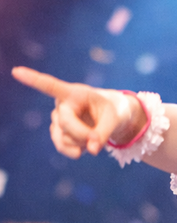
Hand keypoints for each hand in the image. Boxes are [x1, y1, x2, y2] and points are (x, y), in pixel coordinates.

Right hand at [11, 67, 142, 157]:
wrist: (108, 118)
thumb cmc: (111, 112)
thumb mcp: (114, 120)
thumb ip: (104, 134)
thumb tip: (91, 150)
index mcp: (75, 92)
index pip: (51, 86)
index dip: (33, 80)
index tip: (16, 71)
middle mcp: (62, 103)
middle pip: (65, 122)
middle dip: (83, 134)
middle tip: (97, 141)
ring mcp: (57, 117)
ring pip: (64, 136)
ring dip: (81, 143)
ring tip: (93, 138)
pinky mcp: (58, 131)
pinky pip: (62, 145)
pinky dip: (74, 151)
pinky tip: (81, 150)